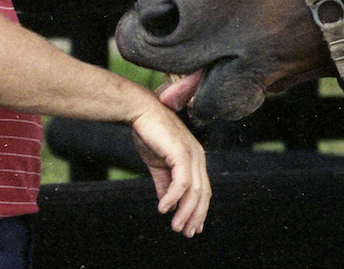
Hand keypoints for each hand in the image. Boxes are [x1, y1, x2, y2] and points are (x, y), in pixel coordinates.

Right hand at [131, 102, 210, 237]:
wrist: (139, 111)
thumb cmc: (149, 133)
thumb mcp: (158, 164)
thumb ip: (164, 183)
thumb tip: (166, 204)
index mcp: (195, 158)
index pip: (203, 189)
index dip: (200, 210)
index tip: (194, 227)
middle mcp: (198, 156)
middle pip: (203, 193)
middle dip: (196, 215)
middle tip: (187, 233)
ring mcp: (192, 153)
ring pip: (195, 190)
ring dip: (185, 211)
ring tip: (176, 226)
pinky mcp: (181, 151)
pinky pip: (182, 181)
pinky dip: (173, 197)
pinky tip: (164, 208)